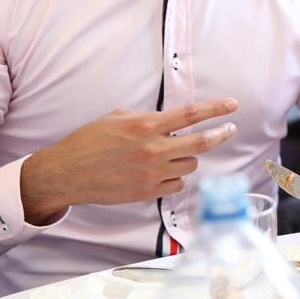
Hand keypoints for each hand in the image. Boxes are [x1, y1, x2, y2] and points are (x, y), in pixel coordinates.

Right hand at [19, 98, 239, 223]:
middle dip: (221, 134)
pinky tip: (165, 172)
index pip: (192, 114)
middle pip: (202, 142)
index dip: (217, 109)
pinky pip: (178, 185)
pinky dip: (176, 177)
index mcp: (146, 126)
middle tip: (229, 129)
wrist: (66, 172)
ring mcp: (152, 173)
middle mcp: (153, 149)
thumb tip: (172, 119)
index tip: (233, 106)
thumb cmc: (89, 141)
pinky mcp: (148, 192)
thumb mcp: (118, 118)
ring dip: (188, 157)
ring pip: (191, 164)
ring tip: (174, 153)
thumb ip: (148, 118)